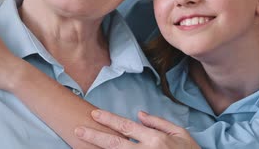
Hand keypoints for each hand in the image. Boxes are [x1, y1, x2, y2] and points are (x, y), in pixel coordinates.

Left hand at [75, 110, 198, 148]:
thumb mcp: (180, 133)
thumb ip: (159, 122)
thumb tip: (140, 114)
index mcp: (155, 139)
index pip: (126, 127)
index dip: (108, 120)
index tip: (94, 114)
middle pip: (114, 143)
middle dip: (94, 136)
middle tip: (78, 130)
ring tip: (82, 145)